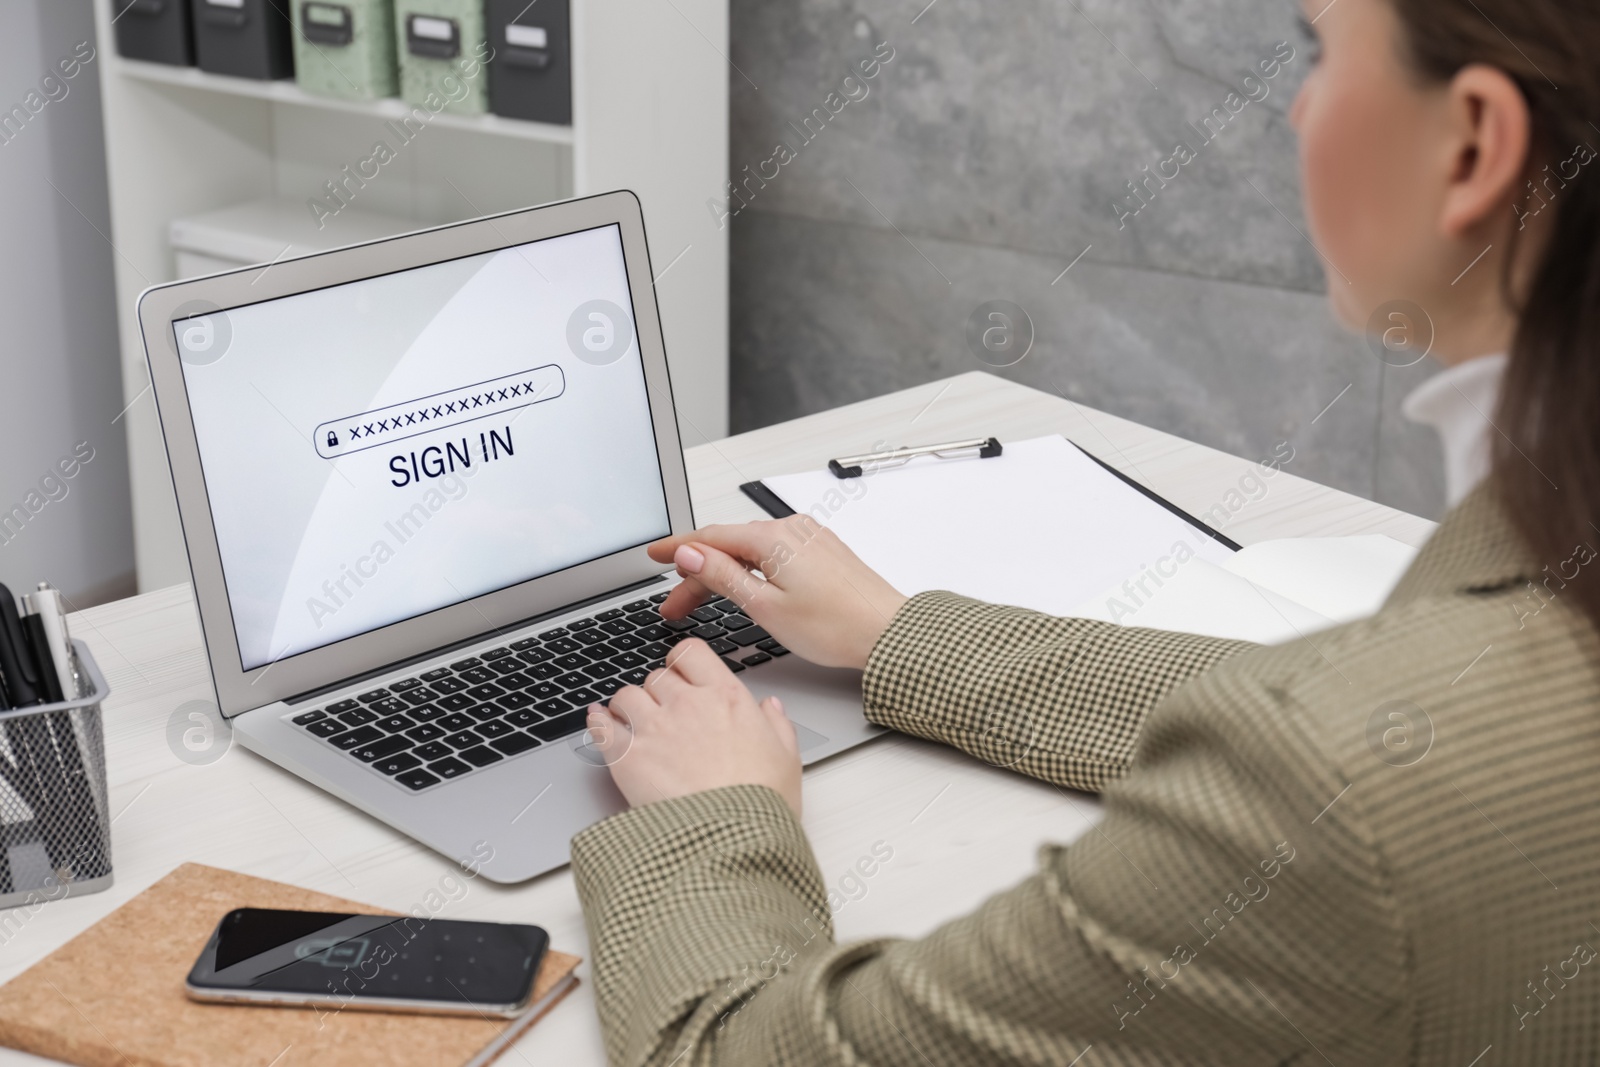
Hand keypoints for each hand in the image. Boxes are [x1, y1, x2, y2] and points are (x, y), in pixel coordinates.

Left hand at [586, 639, 802, 814]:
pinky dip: (597, 722)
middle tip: (664, 712)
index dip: (683, 662)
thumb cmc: (762, 804)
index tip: (683, 675)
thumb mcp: (787, 760)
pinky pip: (601, 727)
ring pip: (626, 696)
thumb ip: (777, 726)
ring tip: (633, 722)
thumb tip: (770, 708)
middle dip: (658, 691)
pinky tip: (598, 722)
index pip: (691, 653)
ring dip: (628, 706)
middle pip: (656, 677)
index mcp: (726, 698)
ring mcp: (654, 729)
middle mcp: (687, 704)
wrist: (731, 840)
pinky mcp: (627, 758)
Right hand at [647, 516, 907, 670]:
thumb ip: (723, 576)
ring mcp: (809, 539)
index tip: (653, 556)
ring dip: (723, 574)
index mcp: (773, 539)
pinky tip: (743, 587)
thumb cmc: (835, 626)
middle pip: (729, 546)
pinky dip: (750, 570)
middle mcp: (791, 530)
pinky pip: (773, 554)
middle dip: (696, 574)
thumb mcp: (765, 606)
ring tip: (701, 603)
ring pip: (751, 551)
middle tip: (673, 606)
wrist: (888, 633)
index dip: (677, 549)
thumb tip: (691, 555)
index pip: (710, 538)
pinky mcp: (821, 552)